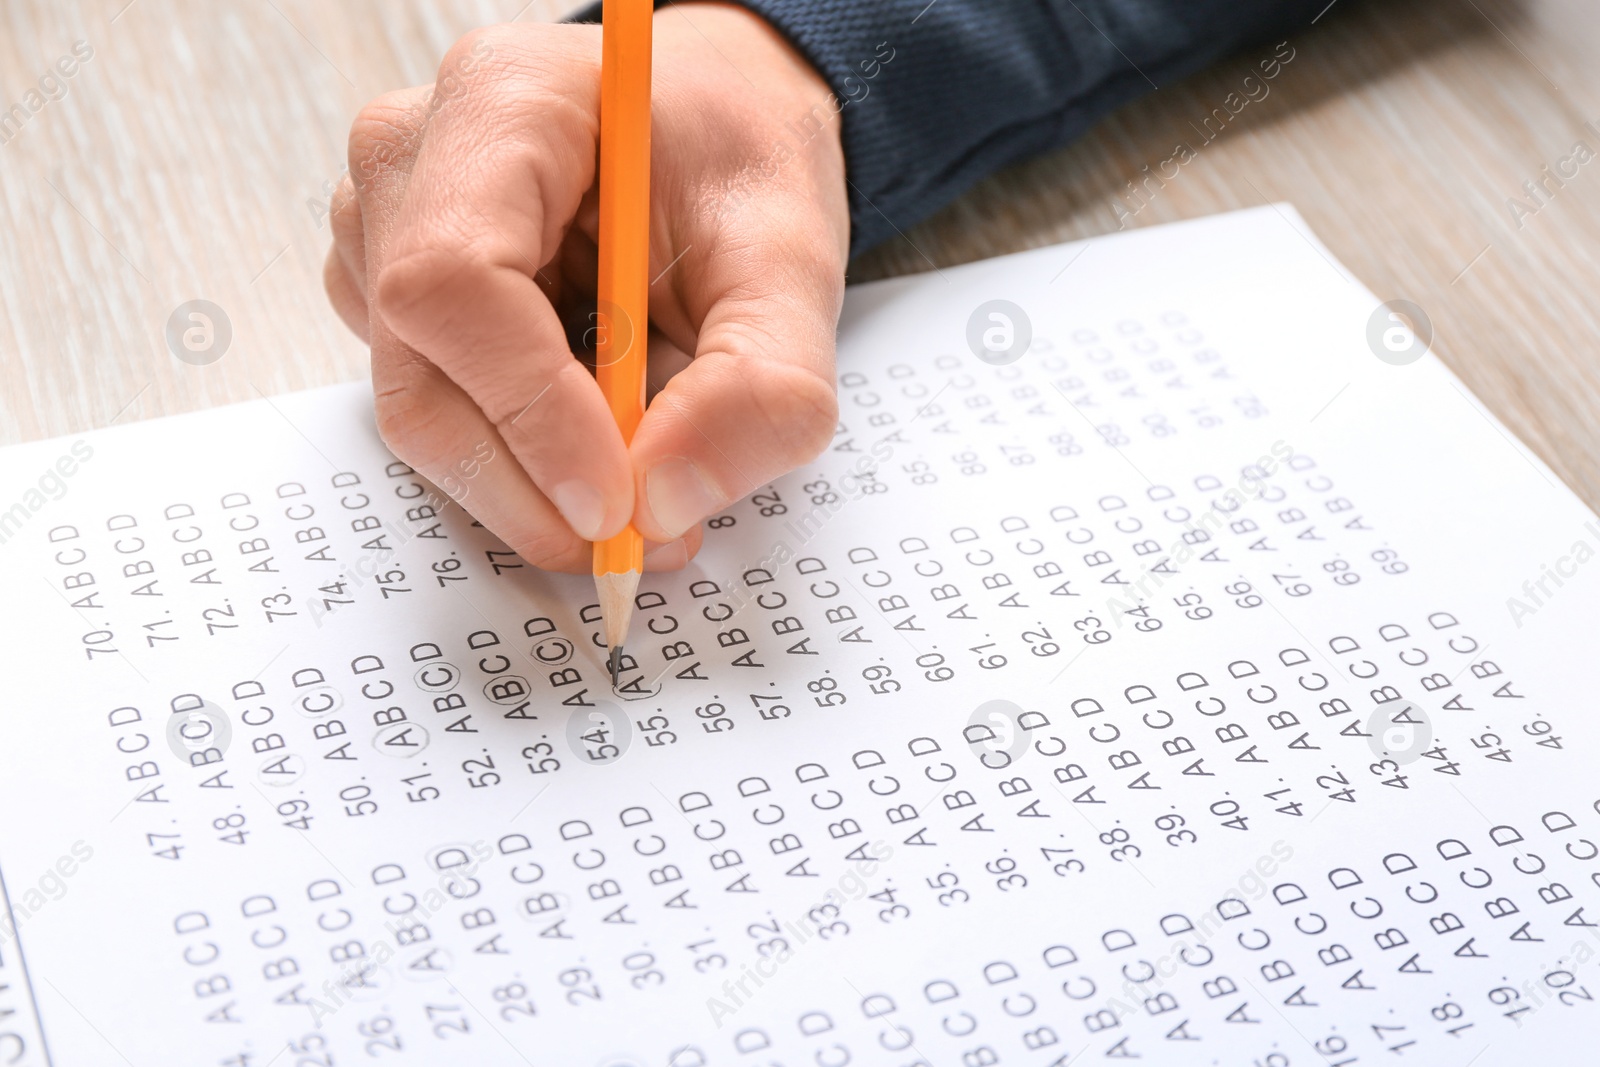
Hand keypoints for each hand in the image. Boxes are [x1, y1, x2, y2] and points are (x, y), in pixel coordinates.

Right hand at [324, 3, 847, 571]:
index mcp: (506, 102)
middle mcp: (411, 157)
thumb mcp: (794, 260)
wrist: (710, 133)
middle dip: (533, 486)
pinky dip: (515, 456)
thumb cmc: (738, 165)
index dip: (530, 412)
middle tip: (645, 537)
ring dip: (530, 480)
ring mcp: (380, 227)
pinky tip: (592, 430)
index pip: (455, 280)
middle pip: (420, 371)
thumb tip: (666, 505)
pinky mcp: (387, 292)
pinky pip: (431, 407)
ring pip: (419, 408)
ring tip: (642, 473)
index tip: (615, 504)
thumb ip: (763, 383)